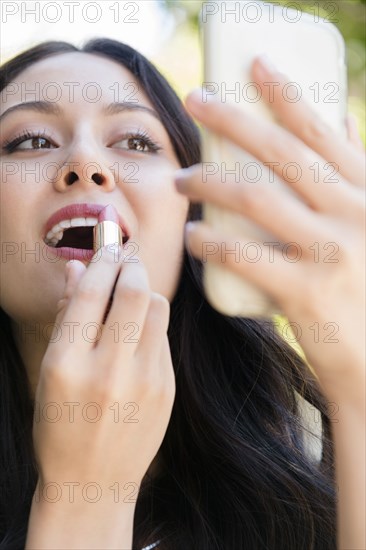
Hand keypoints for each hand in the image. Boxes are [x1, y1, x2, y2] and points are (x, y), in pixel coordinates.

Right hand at [32, 247, 174, 505]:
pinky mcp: (167, 388)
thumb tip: (76, 268)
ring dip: (145, 291)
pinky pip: (163, 336)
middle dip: (131, 264)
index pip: (90, 292)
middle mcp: (108, 370)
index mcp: (66, 364)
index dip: (101, 260)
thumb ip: (65, 315)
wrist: (94, 482)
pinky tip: (137, 334)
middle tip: (126, 258)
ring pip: (158, 307)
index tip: (107, 246)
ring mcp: (143, 381)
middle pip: (134, 290)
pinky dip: (151, 324)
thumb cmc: (61, 424)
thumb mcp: (50, 370)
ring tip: (131, 297)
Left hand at [175, 56, 364, 401]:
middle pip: (281, 154)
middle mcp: (354, 215)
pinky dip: (211, 244)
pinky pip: (245, 257)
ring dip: (209, 182)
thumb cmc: (365, 289)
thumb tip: (337, 124)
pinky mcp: (307, 293)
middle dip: (232, 120)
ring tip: (181, 178)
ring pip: (255, 200)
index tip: (253, 64)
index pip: (323, 131)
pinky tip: (192, 236)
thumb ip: (352, 179)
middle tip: (193, 101)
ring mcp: (331, 253)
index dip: (287, 94)